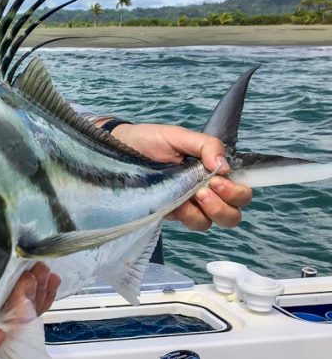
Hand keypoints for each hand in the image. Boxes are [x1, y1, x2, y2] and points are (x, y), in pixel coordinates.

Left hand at [111, 123, 252, 230]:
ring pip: (213, 222)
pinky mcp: (170, 212)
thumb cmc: (149, 140)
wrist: (118, 148)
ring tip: (194, 193)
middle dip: (226, 204)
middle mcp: (204, 190)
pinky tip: (177, 201)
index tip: (218, 178)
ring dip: (210, 211)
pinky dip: (189, 215)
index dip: (237, 191)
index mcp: (211, 172)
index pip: (241, 190)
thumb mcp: (178, 136)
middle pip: (233, 213)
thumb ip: (205, 145)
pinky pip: (189, 223)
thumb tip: (224, 166)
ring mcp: (187, 204)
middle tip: (206, 188)